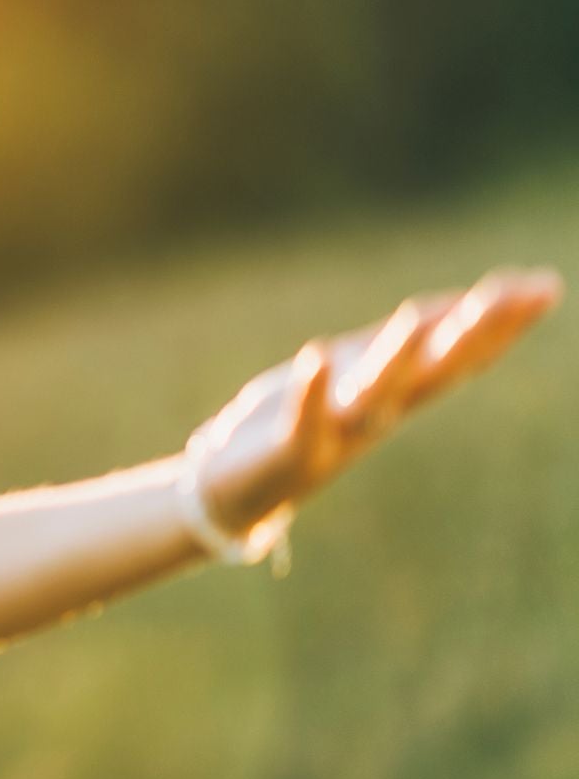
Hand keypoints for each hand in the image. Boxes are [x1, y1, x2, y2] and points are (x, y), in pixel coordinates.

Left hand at [190, 265, 563, 536]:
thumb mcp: (354, 373)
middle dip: (473, 334)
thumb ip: (404, 344)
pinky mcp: (290, 455)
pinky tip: (314, 357)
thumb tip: (461, 304)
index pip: (458, 353)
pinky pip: (303, 424)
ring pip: (376, 397)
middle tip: (517, 295)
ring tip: (414, 317)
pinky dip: (311, 393)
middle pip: (434, 372)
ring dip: (397, 359)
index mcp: (395, 392)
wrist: (234, 493)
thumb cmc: (297, 420)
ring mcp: (335, 436)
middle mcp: (377, 415)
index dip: (501, 322)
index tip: (544, 285)